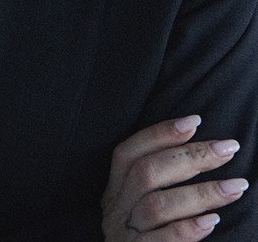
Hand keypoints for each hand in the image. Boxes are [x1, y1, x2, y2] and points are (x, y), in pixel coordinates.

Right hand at [101, 115, 248, 240]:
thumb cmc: (147, 234)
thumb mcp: (139, 203)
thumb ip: (158, 180)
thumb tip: (200, 147)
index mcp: (115, 188)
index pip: (129, 151)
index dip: (159, 134)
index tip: (195, 121)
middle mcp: (116, 207)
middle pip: (146, 172)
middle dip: (190, 156)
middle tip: (228, 148)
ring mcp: (126, 233)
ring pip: (158, 205)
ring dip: (201, 193)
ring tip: (237, 186)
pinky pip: (165, 240)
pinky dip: (189, 228)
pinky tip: (214, 220)